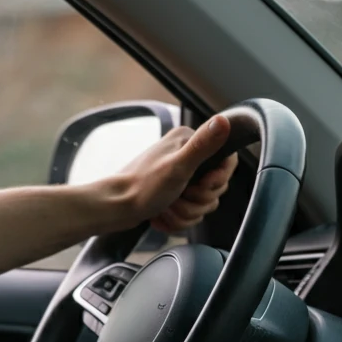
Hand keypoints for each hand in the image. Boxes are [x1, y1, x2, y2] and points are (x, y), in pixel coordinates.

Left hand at [114, 115, 238, 233]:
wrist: (114, 208)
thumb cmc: (141, 188)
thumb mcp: (177, 166)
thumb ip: (202, 145)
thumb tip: (223, 121)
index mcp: (188, 142)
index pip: (227, 161)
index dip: (217, 180)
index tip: (201, 186)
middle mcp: (185, 155)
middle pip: (215, 187)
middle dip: (196, 201)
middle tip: (177, 198)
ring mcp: (179, 177)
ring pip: (202, 204)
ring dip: (185, 213)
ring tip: (166, 208)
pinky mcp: (172, 195)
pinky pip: (188, 214)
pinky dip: (175, 220)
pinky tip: (160, 216)